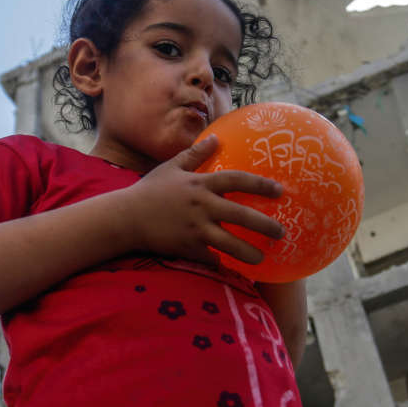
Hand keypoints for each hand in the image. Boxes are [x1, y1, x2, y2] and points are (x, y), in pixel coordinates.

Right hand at [125, 135, 284, 266]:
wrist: (126, 218)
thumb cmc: (150, 191)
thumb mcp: (172, 167)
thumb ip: (196, 154)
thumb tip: (216, 137)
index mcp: (200, 184)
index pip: (236, 180)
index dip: (260, 184)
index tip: (279, 190)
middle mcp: (201, 206)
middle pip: (240, 214)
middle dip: (264, 224)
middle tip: (281, 232)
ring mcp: (195, 228)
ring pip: (229, 243)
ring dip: (248, 252)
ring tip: (262, 258)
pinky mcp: (187, 248)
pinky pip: (209, 258)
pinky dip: (221, 264)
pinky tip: (234, 270)